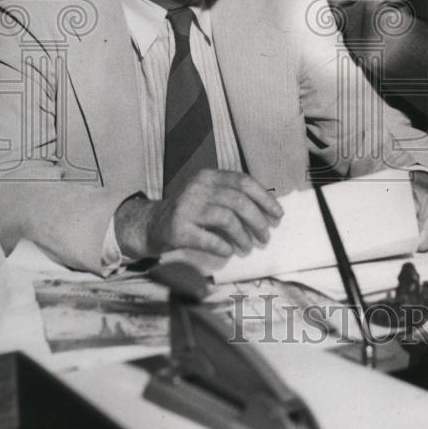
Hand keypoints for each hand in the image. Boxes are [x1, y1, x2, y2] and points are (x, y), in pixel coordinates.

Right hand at [114, 169, 283, 260]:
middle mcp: (198, 188)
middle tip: (265, 236)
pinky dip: (223, 246)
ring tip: (248, 247)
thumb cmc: (188, 212)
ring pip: (227, 219)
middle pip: (238, 201)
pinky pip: (208, 239)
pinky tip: (229, 252)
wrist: (150, 225)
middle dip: (258, 220)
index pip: (243, 182)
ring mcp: (186, 208)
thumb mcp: (208, 196)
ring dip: (243, 236)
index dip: (264, 198)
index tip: (277, 215)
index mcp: (209, 176)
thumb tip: (268, 212)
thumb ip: (232, 197)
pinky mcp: (178, 229)